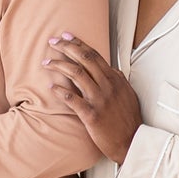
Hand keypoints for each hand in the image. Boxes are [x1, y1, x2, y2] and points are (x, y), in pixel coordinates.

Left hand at [44, 33, 140, 164]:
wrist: (132, 141)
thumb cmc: (128, 119)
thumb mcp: (128, 94)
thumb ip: (118, 80)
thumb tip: (111, 69)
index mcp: (115, 79)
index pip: (94, 55)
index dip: (79, 44)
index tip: (66, 36)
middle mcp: (107, 86)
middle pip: (84, 59)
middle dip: (66, 47)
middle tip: (52, 42)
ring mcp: (99, 99)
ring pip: (76, 74)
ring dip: (59, 66)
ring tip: (46, 62)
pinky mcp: (91, 114)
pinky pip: (72, 99)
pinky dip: (60, 91)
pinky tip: (51, 86)